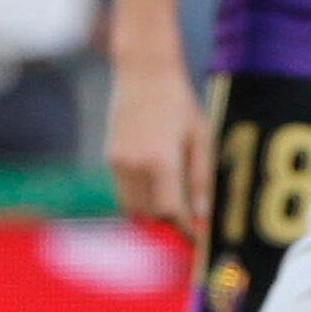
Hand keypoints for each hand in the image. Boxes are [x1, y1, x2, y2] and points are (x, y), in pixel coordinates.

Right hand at [103, 60, 209, 238]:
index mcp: (160, 161)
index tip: (197, 237)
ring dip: (152, 213)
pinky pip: (123, 191)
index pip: (171, 210)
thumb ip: (200, 178)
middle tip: (189, 222)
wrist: (143, 75)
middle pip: (149, 214)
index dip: (185, 227)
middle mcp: (134, 166)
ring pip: (132, 207)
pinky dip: (139, 197)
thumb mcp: (200, 138)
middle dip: (169, 222)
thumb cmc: (180, 104)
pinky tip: (158, 188)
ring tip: (175, 206)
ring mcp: (117, 163)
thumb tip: (201, 214)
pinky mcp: (109, 158)